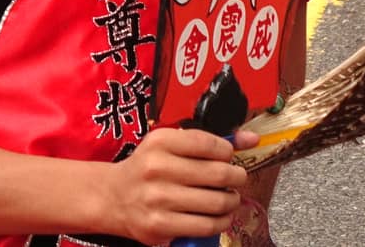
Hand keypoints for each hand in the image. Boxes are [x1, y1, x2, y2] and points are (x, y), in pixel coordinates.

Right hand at [101, 127, 249, 243]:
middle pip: (218, 174)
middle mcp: (157, 168)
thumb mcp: (170, 145)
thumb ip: (209, 141)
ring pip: (216, 202)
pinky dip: (221, 222)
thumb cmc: (148, 169)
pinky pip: (206, 226)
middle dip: (236, 177)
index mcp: (160, 142)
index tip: (228, 157)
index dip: (228, 151)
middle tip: (237, 178)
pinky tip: (219, 216)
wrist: (114, 197)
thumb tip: (251, 139)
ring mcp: (158, 199)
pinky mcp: (160, 225)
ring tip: (228, 198)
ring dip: (231, 201)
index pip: (208, 143)